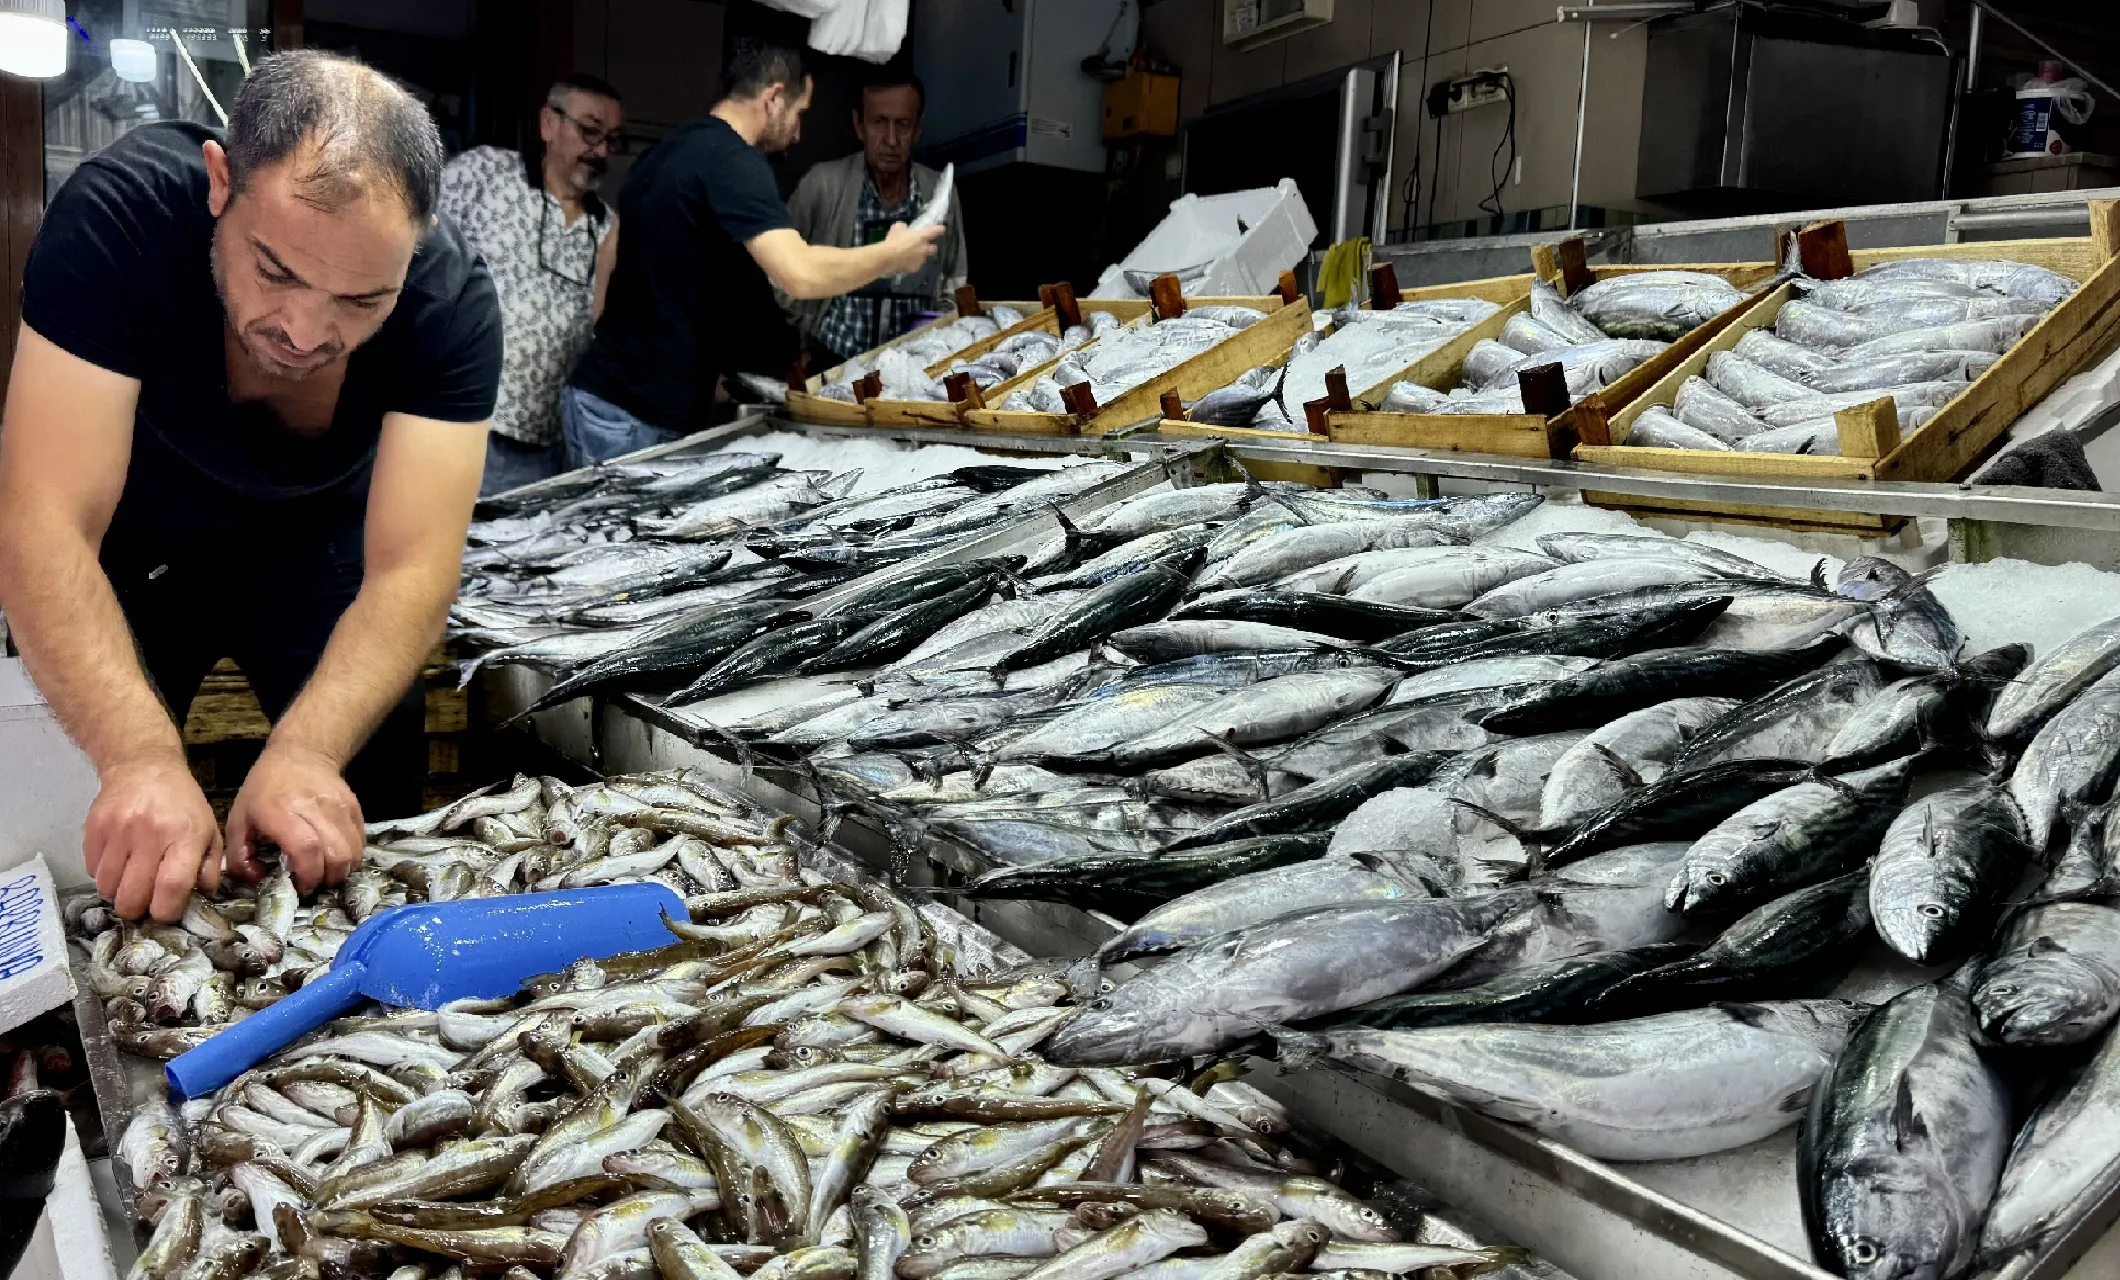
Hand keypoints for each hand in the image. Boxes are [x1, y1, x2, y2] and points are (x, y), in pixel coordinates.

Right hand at [83, 756, 221, 923]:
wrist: (144, 766)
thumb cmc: (182, 804)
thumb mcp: (209, 832)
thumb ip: (208, 868)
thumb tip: (200, 899)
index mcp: (185, 836)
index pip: (171, 887)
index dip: (166, 911)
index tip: (165, 914)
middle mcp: (150, 834)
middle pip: (133, 895)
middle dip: (137, 909)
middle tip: (144, 903)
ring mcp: (118, 831)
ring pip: (107, 887)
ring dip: (118, 893)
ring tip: (130, 882)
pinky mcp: (93, 828)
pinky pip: (92, 871)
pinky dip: (104, 875)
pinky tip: (118, 864)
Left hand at [225, 744, 363, 892]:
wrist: (300, 754)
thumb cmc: (264, 791)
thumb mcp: (237, 821)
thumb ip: (240, 858)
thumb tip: (259, 881)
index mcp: (281, 812)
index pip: (306, 849)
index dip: (307, 875)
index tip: (299, 887)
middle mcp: (316, 808)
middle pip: (336, 855)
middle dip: (327, 879)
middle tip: (314, 883)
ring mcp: (340, 807)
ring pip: (353, 851)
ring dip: (341, 871)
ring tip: (325, 872)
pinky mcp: (355, 808)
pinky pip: (361, 842)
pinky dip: (351, 857)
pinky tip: (335, 857)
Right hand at [882, 221, 944, 274]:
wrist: (888, 257)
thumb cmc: (894, 240)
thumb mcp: (897, 227)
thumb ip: (904, 227)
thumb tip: (904, 228)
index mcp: (922, 236)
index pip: (935, 231)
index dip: (939, 229)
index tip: (942, 229)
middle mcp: (925, 248)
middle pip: (933, 248)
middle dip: (930, 247)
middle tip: (923, 245)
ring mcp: (921, 259)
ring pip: (923, 257)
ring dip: (919, 255)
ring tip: (909, 254)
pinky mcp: (915, 268)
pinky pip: (915, 265)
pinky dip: (911, 263)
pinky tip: (904, 261)